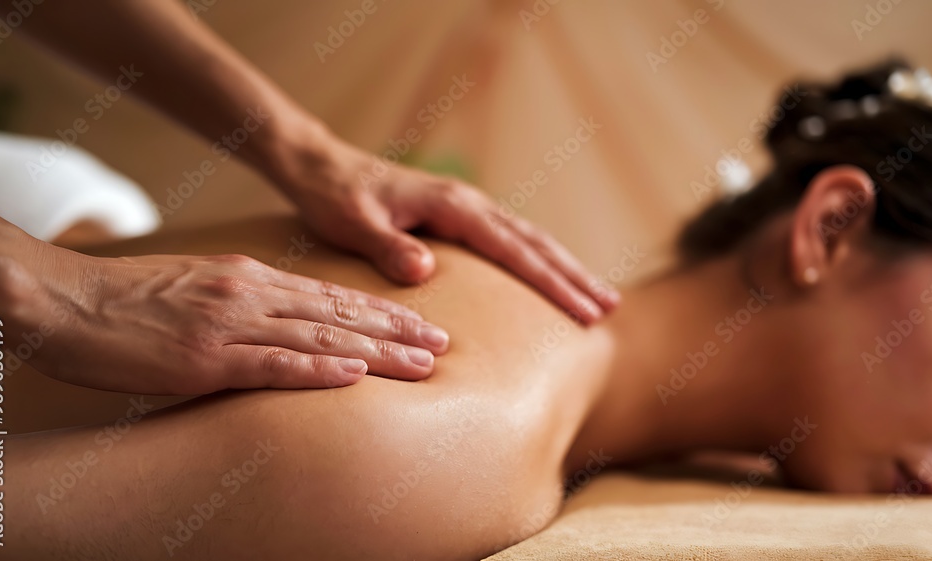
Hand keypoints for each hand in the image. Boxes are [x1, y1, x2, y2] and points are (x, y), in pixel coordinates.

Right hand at [13, 248, 449, 394]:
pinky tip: (354, 376)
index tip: (420, 324)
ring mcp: (229, 324)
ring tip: (423, 363)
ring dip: (377, 352)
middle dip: (397, 329)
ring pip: (320, 337)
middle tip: (444, 343)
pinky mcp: (204, 357)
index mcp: (250, 277)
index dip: (381, 312)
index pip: (331, 296)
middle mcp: (250, 293)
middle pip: (339, 313)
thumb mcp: (199, 286)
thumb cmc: (129, 299)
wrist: (66, 299)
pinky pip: (270, 363)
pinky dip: (316, 369)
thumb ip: (244, 299)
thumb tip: (282, 319)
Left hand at [275, 135, 619, 323]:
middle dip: (574, 277)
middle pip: (535, 242)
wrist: (322, 167)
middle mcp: (469, 203)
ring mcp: (467, 208)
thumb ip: (387, 247)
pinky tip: (551, 277)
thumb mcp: (353, 224)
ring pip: (529, 239)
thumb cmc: (334, 197)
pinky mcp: (459, 217)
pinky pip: (511, 239)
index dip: (551, 283)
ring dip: (565, 268)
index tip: (583, 311)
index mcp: (453, 206)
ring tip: (598, 297)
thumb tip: (425, 271)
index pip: (514, 249)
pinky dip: (539, 260)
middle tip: (609, 309)